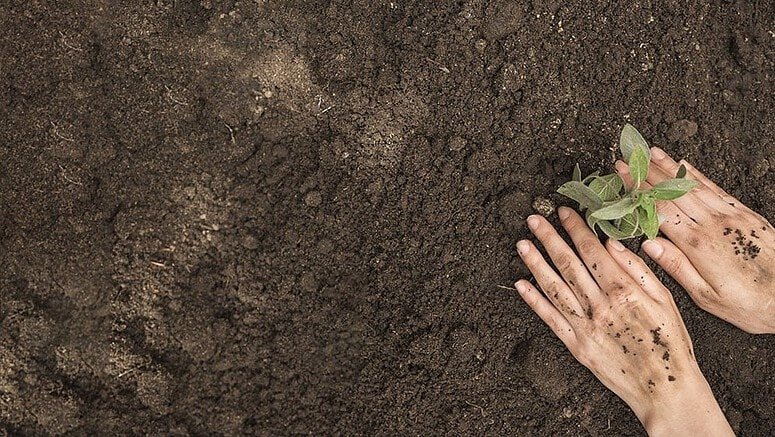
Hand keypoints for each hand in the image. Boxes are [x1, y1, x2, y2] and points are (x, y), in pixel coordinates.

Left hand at [515, 209, 732, 435]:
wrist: (666, 389)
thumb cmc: (671, 343)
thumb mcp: (666, 301)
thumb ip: (638, 270)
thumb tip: (612, 243)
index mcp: (624, 291)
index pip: (592, 251)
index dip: (576, 229)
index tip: (564, 212)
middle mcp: (600, 306)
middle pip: (568, 264)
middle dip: (549, 239)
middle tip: (533, 219)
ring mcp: (585, 326)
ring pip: (554, 287)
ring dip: (535, 263)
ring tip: (522, 244)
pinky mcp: (576, 346)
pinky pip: (550, 319)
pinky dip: (534, 300)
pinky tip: (521, 284)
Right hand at [616, 147, 774, 333]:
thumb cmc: (749, 304)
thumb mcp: (707, 297)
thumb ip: (677, 267)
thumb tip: (649, 245)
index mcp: (698, 245)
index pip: (659, 209)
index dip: (637, 189)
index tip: (621, 175)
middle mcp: (713, 224)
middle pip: (672, 192)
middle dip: (647, 173)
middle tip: (627, 158)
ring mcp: (731, 216)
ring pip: (693, 186)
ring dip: (669, 167)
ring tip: (651, 152)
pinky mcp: (746, 215)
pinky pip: (716, 189)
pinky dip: (697, 176)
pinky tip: (685, 165)